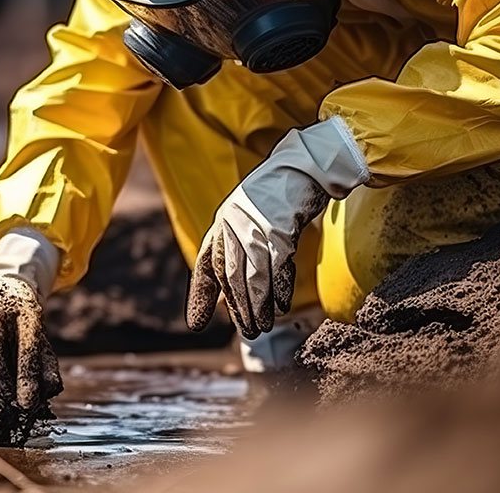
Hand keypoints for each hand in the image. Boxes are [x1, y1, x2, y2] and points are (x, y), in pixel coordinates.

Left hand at [186, 117, 367, 338]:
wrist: (303, 166)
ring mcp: (255, 227)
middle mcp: (233, 226)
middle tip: (247, 332)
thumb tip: (231, 292)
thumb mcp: (249, 221)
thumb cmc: (277, 197)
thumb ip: (239, 251)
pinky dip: (278, 288)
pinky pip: (277, 265)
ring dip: (257, 306)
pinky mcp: (280, 228)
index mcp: (222, 224)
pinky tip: (279, 307)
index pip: (206, 266)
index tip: (196, 324)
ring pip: (252, 276)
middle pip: (230, 277)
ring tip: (261, 328)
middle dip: (238, 308)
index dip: (201, 296)